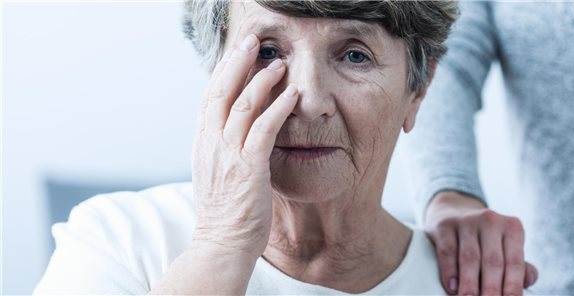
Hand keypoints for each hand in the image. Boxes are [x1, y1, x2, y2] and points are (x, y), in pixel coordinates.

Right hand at [191, 34, 298, 258]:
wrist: (222, 243)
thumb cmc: (224, 212)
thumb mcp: (214, 172)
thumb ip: (221, 147)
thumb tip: (232, 128)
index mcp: (202, 144)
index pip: (209, 98)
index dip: (223, 72)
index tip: (237, 53)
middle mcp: (211, 144)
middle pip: (221, 92)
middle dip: (237, 62)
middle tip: (253, 41)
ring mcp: (228, 154)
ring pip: (242, 105)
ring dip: (262, 80)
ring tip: (279, 63)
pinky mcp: (249, 167)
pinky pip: (264, 129)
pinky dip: (278, 108)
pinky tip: (292, 94)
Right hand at [425, 191, 537, 295]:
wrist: (455, 210)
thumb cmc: (486, 239)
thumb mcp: (505, 247)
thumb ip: (519, 266)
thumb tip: (528, 281)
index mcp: (512, 227)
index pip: (515, 262)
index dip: (513, 286)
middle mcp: (490, 220)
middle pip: (492, 261)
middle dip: (491, 288)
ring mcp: (466, 221)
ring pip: (469, 258)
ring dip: (469, 283)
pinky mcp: (444, 225)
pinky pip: (447, 251)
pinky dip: (450, 271)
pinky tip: (451, 287)